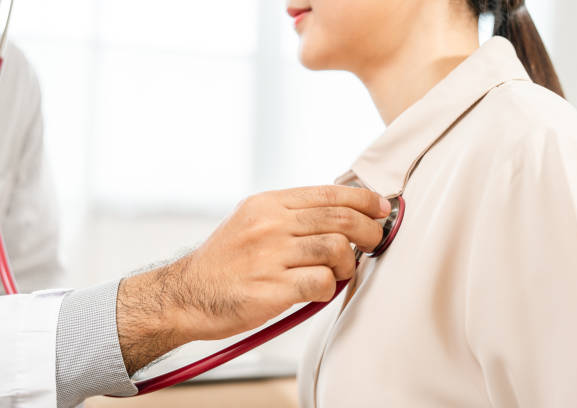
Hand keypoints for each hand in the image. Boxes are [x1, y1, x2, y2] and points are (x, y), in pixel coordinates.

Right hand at [117, 185, 390, 374]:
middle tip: (374, 242)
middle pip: (340, 218)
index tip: (381, 208)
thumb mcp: (251, 222)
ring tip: (340, 272)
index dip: (363, 199)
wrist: (187, 295)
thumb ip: (291, 216)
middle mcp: (270, 224)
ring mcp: (270, 255)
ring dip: (349, 263)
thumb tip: (340, 214)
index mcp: (268, 204)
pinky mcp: (271, 288)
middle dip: (369, 230)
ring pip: (337, 249)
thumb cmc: (225, 262)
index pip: (328, 193)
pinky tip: (319, 291)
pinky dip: (330, 288)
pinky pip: (322, 282)